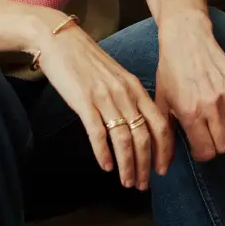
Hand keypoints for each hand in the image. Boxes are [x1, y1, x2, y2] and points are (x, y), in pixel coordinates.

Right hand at [35, 18, 173, 190]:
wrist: (60, 40)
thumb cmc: (86, 60)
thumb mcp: (115, 76)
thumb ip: (127, 97)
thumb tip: (136, 124)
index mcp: (134, 87)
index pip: (160, 122)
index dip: (164, 149)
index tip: (163, 169)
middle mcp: (124, 93)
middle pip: (144, 135)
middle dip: (146, 164)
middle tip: (144, 185)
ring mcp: (104, 97)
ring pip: (124, 138)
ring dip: (127, 164)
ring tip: (127, 182)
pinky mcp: (83, 101)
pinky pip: (98, 132)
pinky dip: (104, 153)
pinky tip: (105, 167)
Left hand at [154, 10, 224, 161]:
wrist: (187, 38)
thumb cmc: (171, 70)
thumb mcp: (162, 102)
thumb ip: (164, 137)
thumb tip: (162, 168)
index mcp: (190, 113)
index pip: (207, 152)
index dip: (202, 153)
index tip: (198, 146)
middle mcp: (212, 105)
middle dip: (216, 144)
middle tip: (207, 133)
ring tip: (215, 117)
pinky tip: (223, 103)